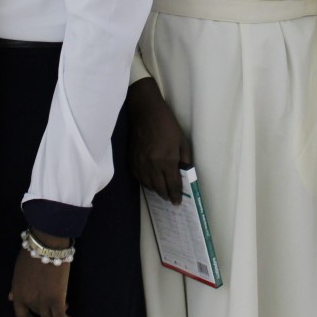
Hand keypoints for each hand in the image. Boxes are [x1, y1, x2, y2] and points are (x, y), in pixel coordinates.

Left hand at [9, 242, 73, 316]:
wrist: (46, 246)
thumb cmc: (31, 253)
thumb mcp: (18, 271)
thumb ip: (16, 287)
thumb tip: (11, 298)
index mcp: (18, 293)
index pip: (21, 314)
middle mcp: (29, 301)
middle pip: (38, 314)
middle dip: (45, 311)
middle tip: (54, 304)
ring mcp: (43, 302)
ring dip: (56, 315)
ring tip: (64, 306)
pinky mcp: (57, 299)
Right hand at [126, 78, 191, 203]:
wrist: (145, 113)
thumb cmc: (167, 125)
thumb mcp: (182, 141)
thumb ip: (184, 159)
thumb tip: (184, 174)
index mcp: (166, 160)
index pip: (172, 185)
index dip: (175, 195)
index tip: (177, 203)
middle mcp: (152, 166)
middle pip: (159, 188)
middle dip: (166, 195)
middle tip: (171, 198)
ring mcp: (140, 164)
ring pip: (148, 185)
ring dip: (156, 190)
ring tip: (162, 190)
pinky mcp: (132, 161)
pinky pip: (139, 178)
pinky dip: (146, 182)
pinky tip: (151, 181)